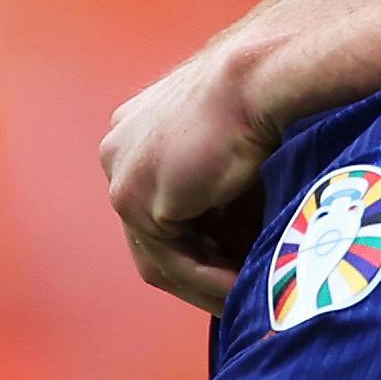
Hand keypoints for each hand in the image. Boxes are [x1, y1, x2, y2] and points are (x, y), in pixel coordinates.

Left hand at [101, 40, 275, 311]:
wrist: (258, 77)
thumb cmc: (263, 97)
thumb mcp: (233, 149)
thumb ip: (225, 191)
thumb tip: (246, 239)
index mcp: (134, 132)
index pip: (158, 200)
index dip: (199, 237)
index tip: (237, 260)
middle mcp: (117, 153)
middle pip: (152, 233)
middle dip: (197, 267)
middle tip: (238, 292)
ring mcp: (122, 179)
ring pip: (158, 255)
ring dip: (203, 284)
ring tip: (245, 302)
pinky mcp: (140, 202)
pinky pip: (172, 261)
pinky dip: (208, 282)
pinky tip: (242, 292)